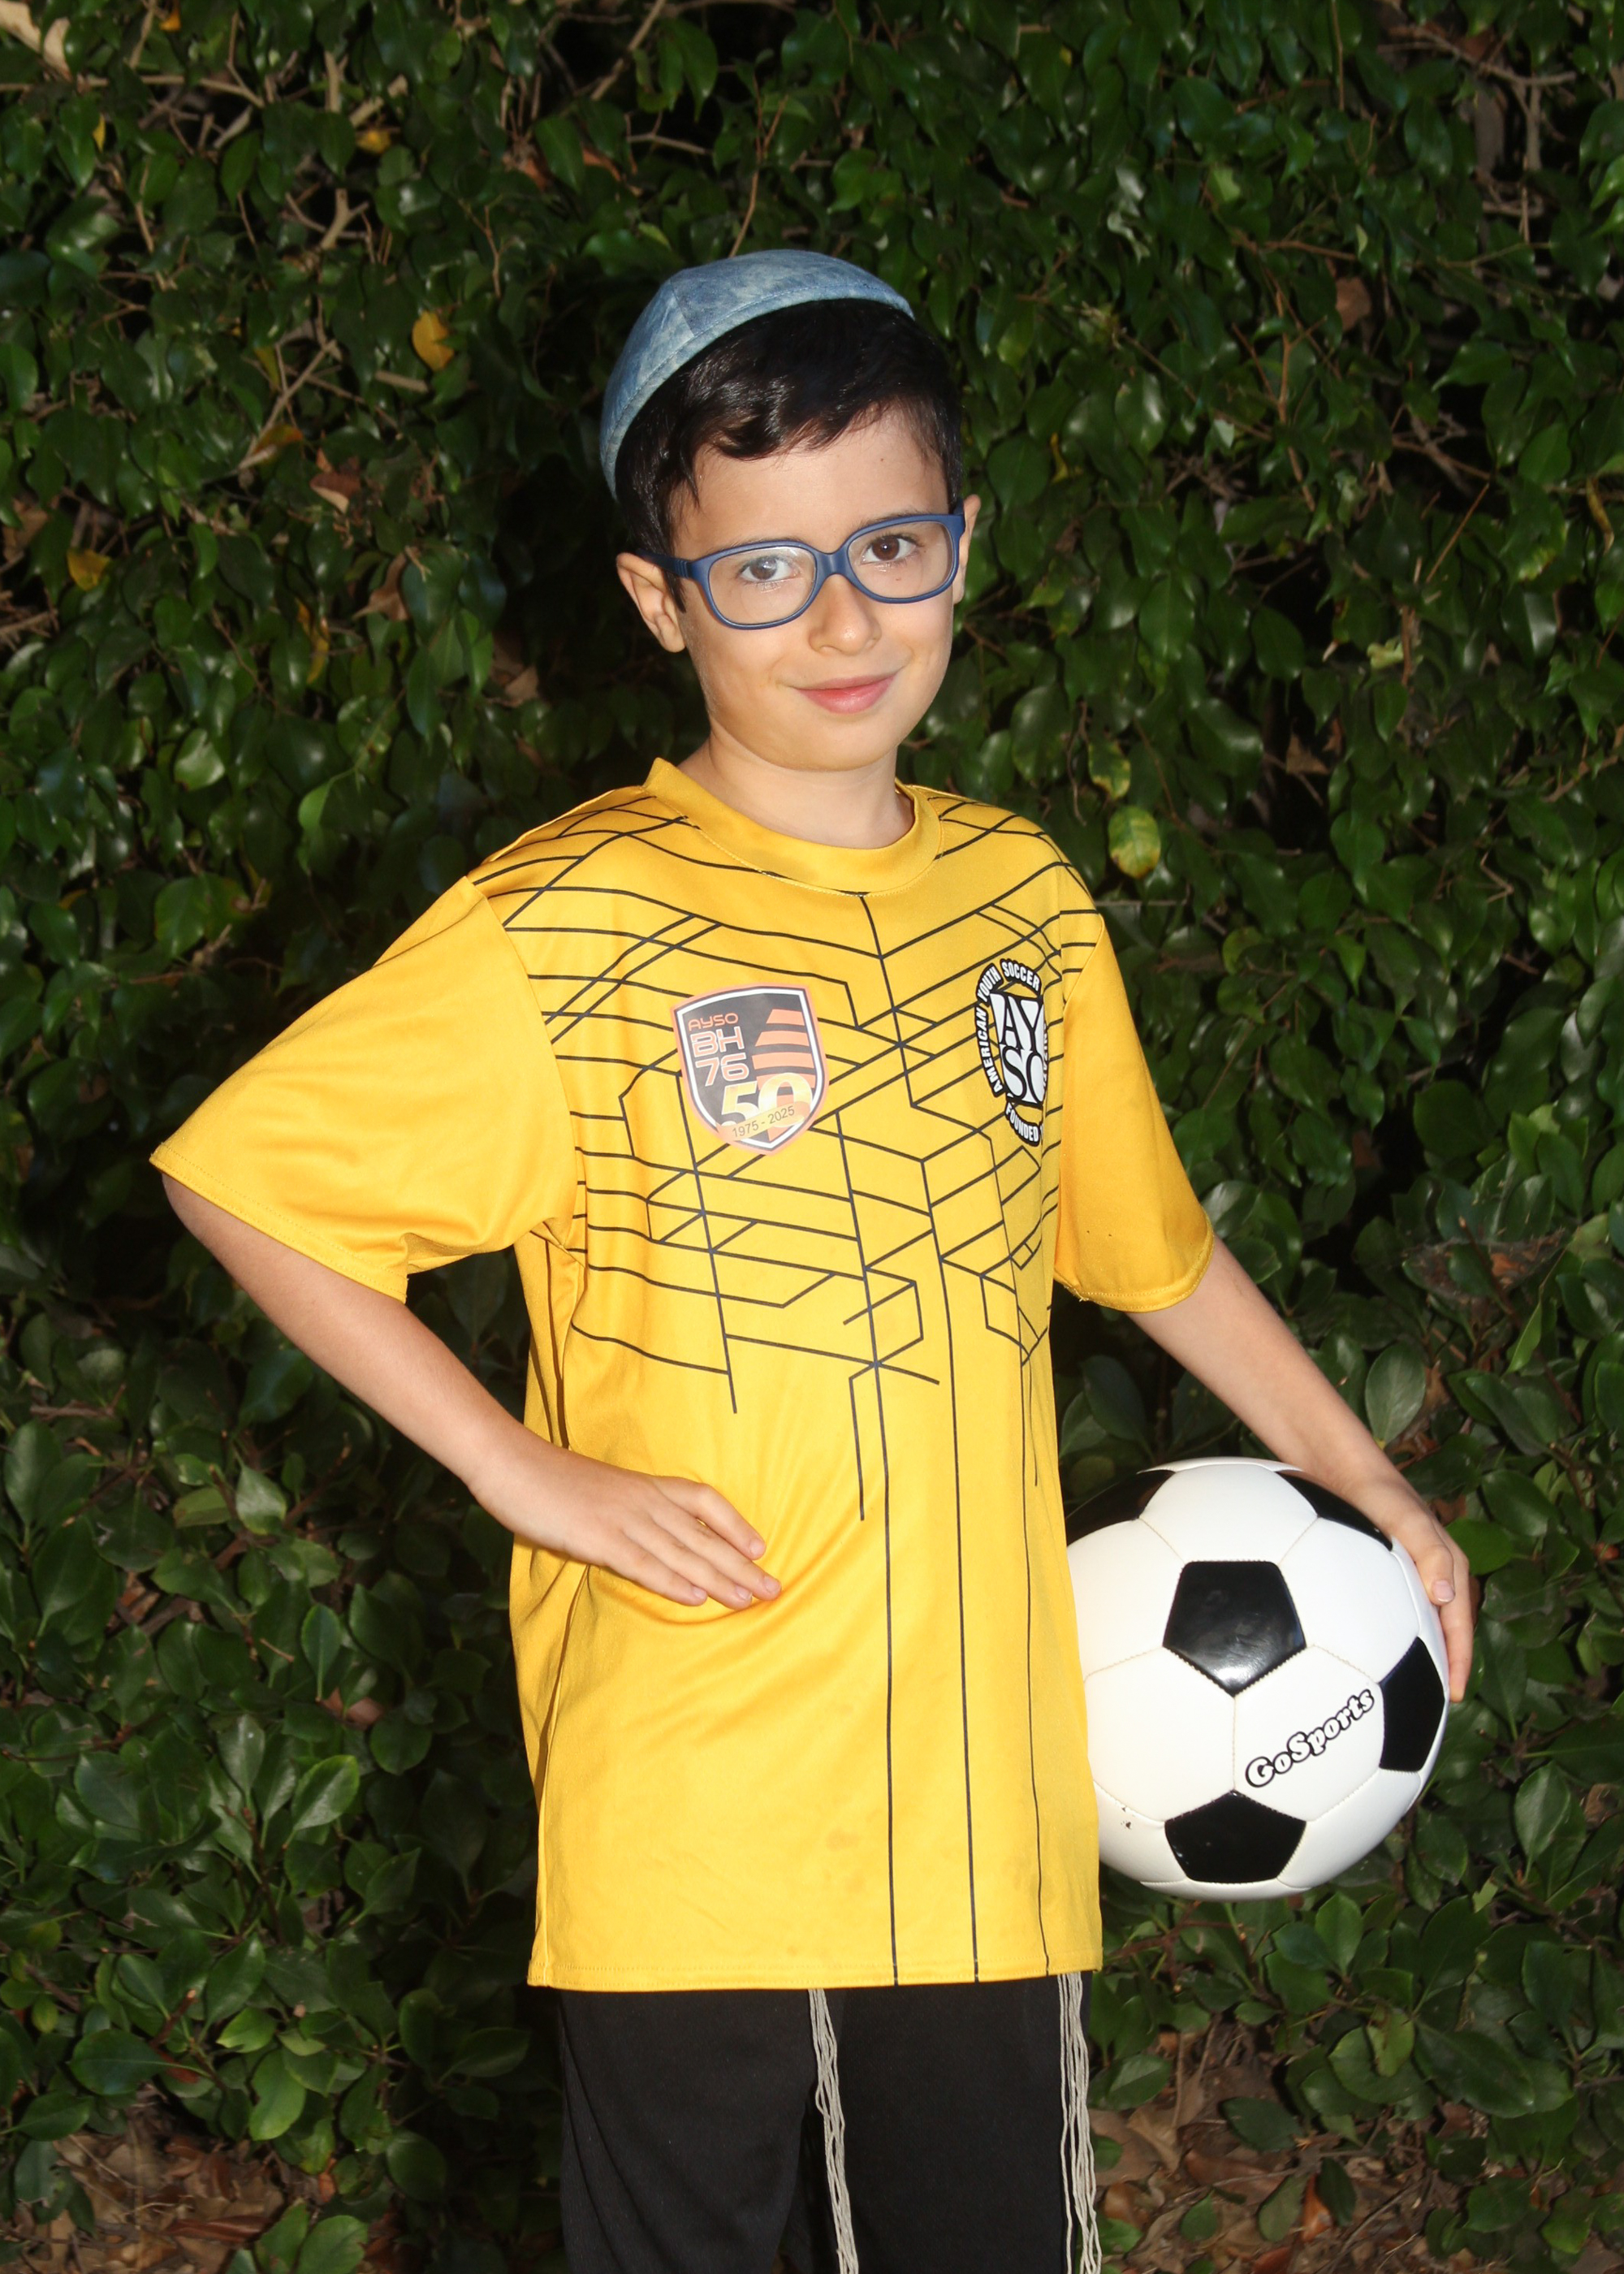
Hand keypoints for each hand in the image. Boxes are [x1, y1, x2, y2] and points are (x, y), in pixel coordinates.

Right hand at [472, 1429, 780, 1611]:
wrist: (509, 1462)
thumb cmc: (549, 1478)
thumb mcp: (599, 1490)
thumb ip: (625, 1511)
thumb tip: (645, 1535)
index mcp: (643, 1485)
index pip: (704, 1500)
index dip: (735, 1524)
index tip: (761, 1548)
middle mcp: (642, 1500)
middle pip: (703, 1534)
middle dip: (741, 1565)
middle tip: (774, 1590)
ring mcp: (621, 1518)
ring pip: (681, 1552)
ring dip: (718, 1579)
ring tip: (749, 1601)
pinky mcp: (596, 1538)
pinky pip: (642, 1562)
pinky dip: (671, 1581)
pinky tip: (696, 1598)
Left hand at [1348, 1479, 1472, 1703]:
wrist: (1342, 1468)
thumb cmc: (1377, 1491)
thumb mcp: (1405, 1520)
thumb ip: (1430, 1554)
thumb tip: (1446, 1598)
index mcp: (1450, 1565)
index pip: (1461, 1623)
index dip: (1461, 1661)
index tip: (1455, 1696)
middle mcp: (1435, 1571)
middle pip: (1447, 1627)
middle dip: (1447, 1665)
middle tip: (1434, 1703)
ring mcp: (1411, 1571)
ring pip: (1422, 1621)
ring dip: (1422, 1653)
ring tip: (1409, 1688)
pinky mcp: (1386, 1569)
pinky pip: (1398, 1609)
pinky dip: (1396, 1634)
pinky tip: (1372, 1651)